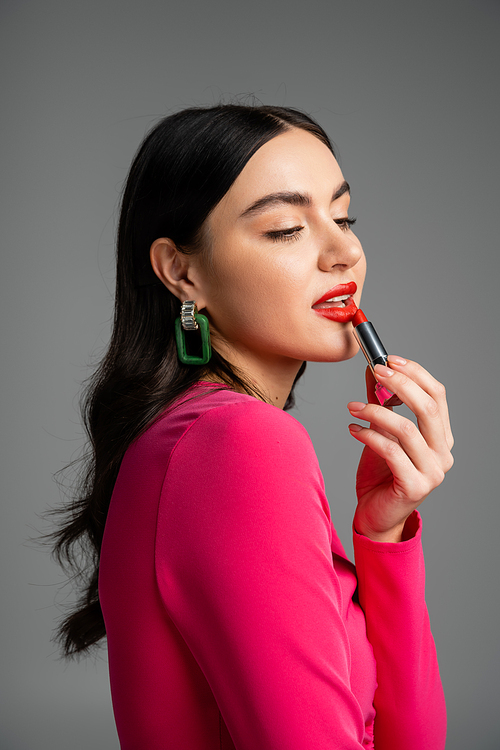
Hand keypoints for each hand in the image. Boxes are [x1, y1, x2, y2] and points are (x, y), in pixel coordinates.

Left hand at [347, 356, 453, 542]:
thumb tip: (372, 369)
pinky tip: (353, 430)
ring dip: (375, 411)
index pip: (438, 395)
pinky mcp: (414, 486)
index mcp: (441, 437)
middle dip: (400, 384)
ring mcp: (432, 472)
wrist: (376, 516)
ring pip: (406, 429)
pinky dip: (369, 435)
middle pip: (429, 408)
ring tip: (353, 407)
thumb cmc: (381, 475)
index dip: (415, 373)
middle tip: (375, 371)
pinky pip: (390, 451)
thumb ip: (381, 403)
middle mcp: (443, 454)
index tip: (389, 359)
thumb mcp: (382, 432)